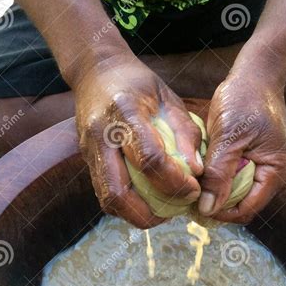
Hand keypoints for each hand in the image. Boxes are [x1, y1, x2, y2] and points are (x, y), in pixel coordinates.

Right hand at [74, 54, 203, 227]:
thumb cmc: (138, 83)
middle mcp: (102, 136)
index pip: (149, 158)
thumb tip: (197, 172)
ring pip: (108, 200)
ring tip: (162, 212)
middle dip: (149, 213)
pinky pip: (105, 194)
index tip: (193, 188)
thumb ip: (185, 133)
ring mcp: (90, 152)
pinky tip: (147, 203)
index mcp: (125, 113)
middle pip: (118, 192)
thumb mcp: (168, 98)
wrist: (95, 71)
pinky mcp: (88, 162)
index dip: (174, 181)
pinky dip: (127, 207)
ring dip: (136, 215)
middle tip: (175, 212)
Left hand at [197, 71, 285, 223]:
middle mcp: (273, 175)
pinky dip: (218, 179)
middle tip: (189, 197)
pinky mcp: (253, 161)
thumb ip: (219, 175)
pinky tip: (201, 174)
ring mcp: (264, 169)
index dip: (220, 213)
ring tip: (193, 185)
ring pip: (235, 194)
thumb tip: (207, 210)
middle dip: (216, 204)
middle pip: (241, 205)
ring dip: (215, 192)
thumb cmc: (245, 99)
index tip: (194, 207)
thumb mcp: (228, 137)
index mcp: (276, 172)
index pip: (246, 209)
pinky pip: (233, 179)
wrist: (254, 74)